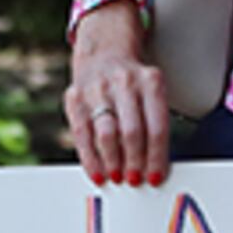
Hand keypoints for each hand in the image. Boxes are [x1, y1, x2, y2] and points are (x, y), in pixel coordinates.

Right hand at [64, 0, 172, 186]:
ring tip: (118, 177)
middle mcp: (124, 82)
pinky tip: (97, 173)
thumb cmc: (134, 85)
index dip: (156, 157)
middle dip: (135, 162)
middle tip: (136, 179)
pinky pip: (83, 134)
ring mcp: (97, 89)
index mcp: (151, 82)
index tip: (155, 177)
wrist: (104, 52)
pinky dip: (90, 159)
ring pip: (107, 135)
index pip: (157, 127)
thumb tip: (154, 169)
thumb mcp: (152, 94)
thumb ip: (154, 126)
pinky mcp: (75, 98)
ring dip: (113, 162)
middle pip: (132, 132)